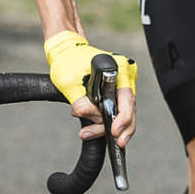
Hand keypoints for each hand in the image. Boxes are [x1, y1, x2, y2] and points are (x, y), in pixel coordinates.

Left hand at [43, 31, 137, 145]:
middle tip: (114, 143)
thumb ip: (80, 101)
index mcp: (119, 70)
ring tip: (87, 134)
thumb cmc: (68, 60)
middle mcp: (125, 76)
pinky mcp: (114, 91)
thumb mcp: (69, 82)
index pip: (127, 100)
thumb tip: (90, 116)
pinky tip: (91, 128)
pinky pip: (115, 110)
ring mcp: (121, 84)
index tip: (114, 132)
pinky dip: (103, 120)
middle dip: (120, 129)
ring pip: (122, 113)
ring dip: (106, 127)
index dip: (123, 119)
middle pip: (129, 110)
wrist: (65, 50)